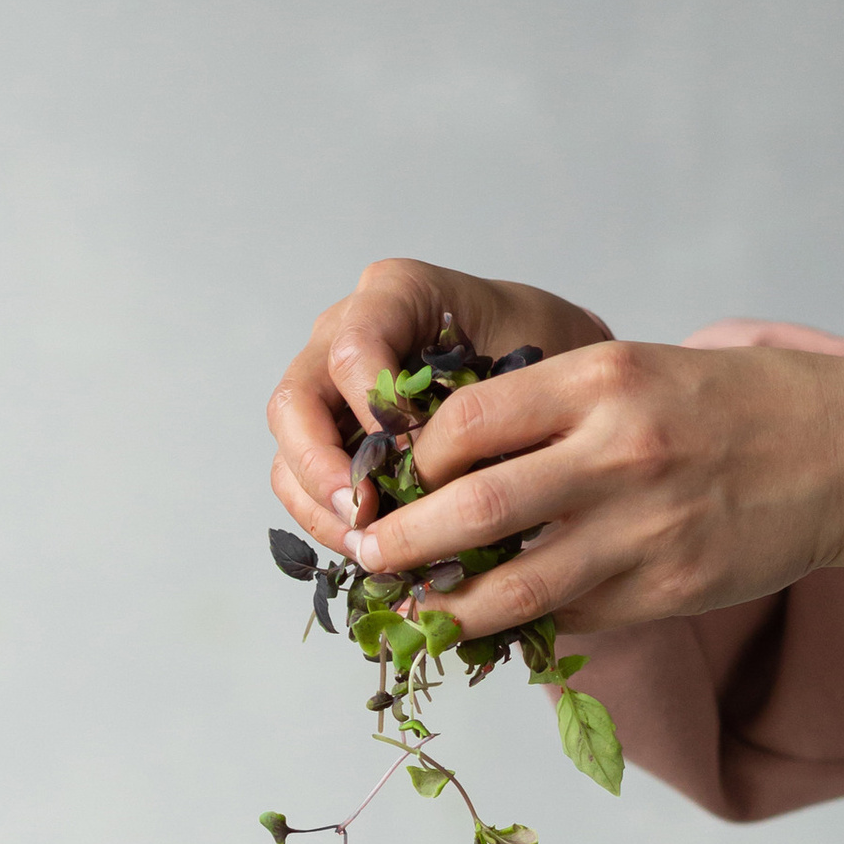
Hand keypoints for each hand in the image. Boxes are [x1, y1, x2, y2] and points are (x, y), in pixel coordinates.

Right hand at [267, 260, 613, 552]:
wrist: (555, 373)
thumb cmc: (547, 355)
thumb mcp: (531, 363)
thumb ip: (480, 403)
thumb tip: (428, 473)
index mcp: (396, 294)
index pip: (354, 346)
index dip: (371, 406)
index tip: (412, 453)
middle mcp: (345, 332)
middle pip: (296, 401)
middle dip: (322, 467)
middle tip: (364, 514)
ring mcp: (329, 389)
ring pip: (288, 452)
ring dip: (322, 508)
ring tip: (369, 547)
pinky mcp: (330, 440)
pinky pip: (301, 486)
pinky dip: (330, 523)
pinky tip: (372, 549)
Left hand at [273, 292, 843, 633]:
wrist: (841, 453)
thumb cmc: (721, 407)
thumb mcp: (633, 371)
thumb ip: (544, 411)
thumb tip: (437, 460)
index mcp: (602, 382)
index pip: (466, 423)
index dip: (412, 459)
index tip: (385, 478)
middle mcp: (620, 453)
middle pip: (473, 508)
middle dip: (401, 541)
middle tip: (364, 556)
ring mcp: (645, 529)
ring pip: (515, 585)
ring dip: (448, 606)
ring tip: (412, 610)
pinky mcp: (666, 590)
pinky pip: (570, 617)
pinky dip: (524, 622)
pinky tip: (494, 621)